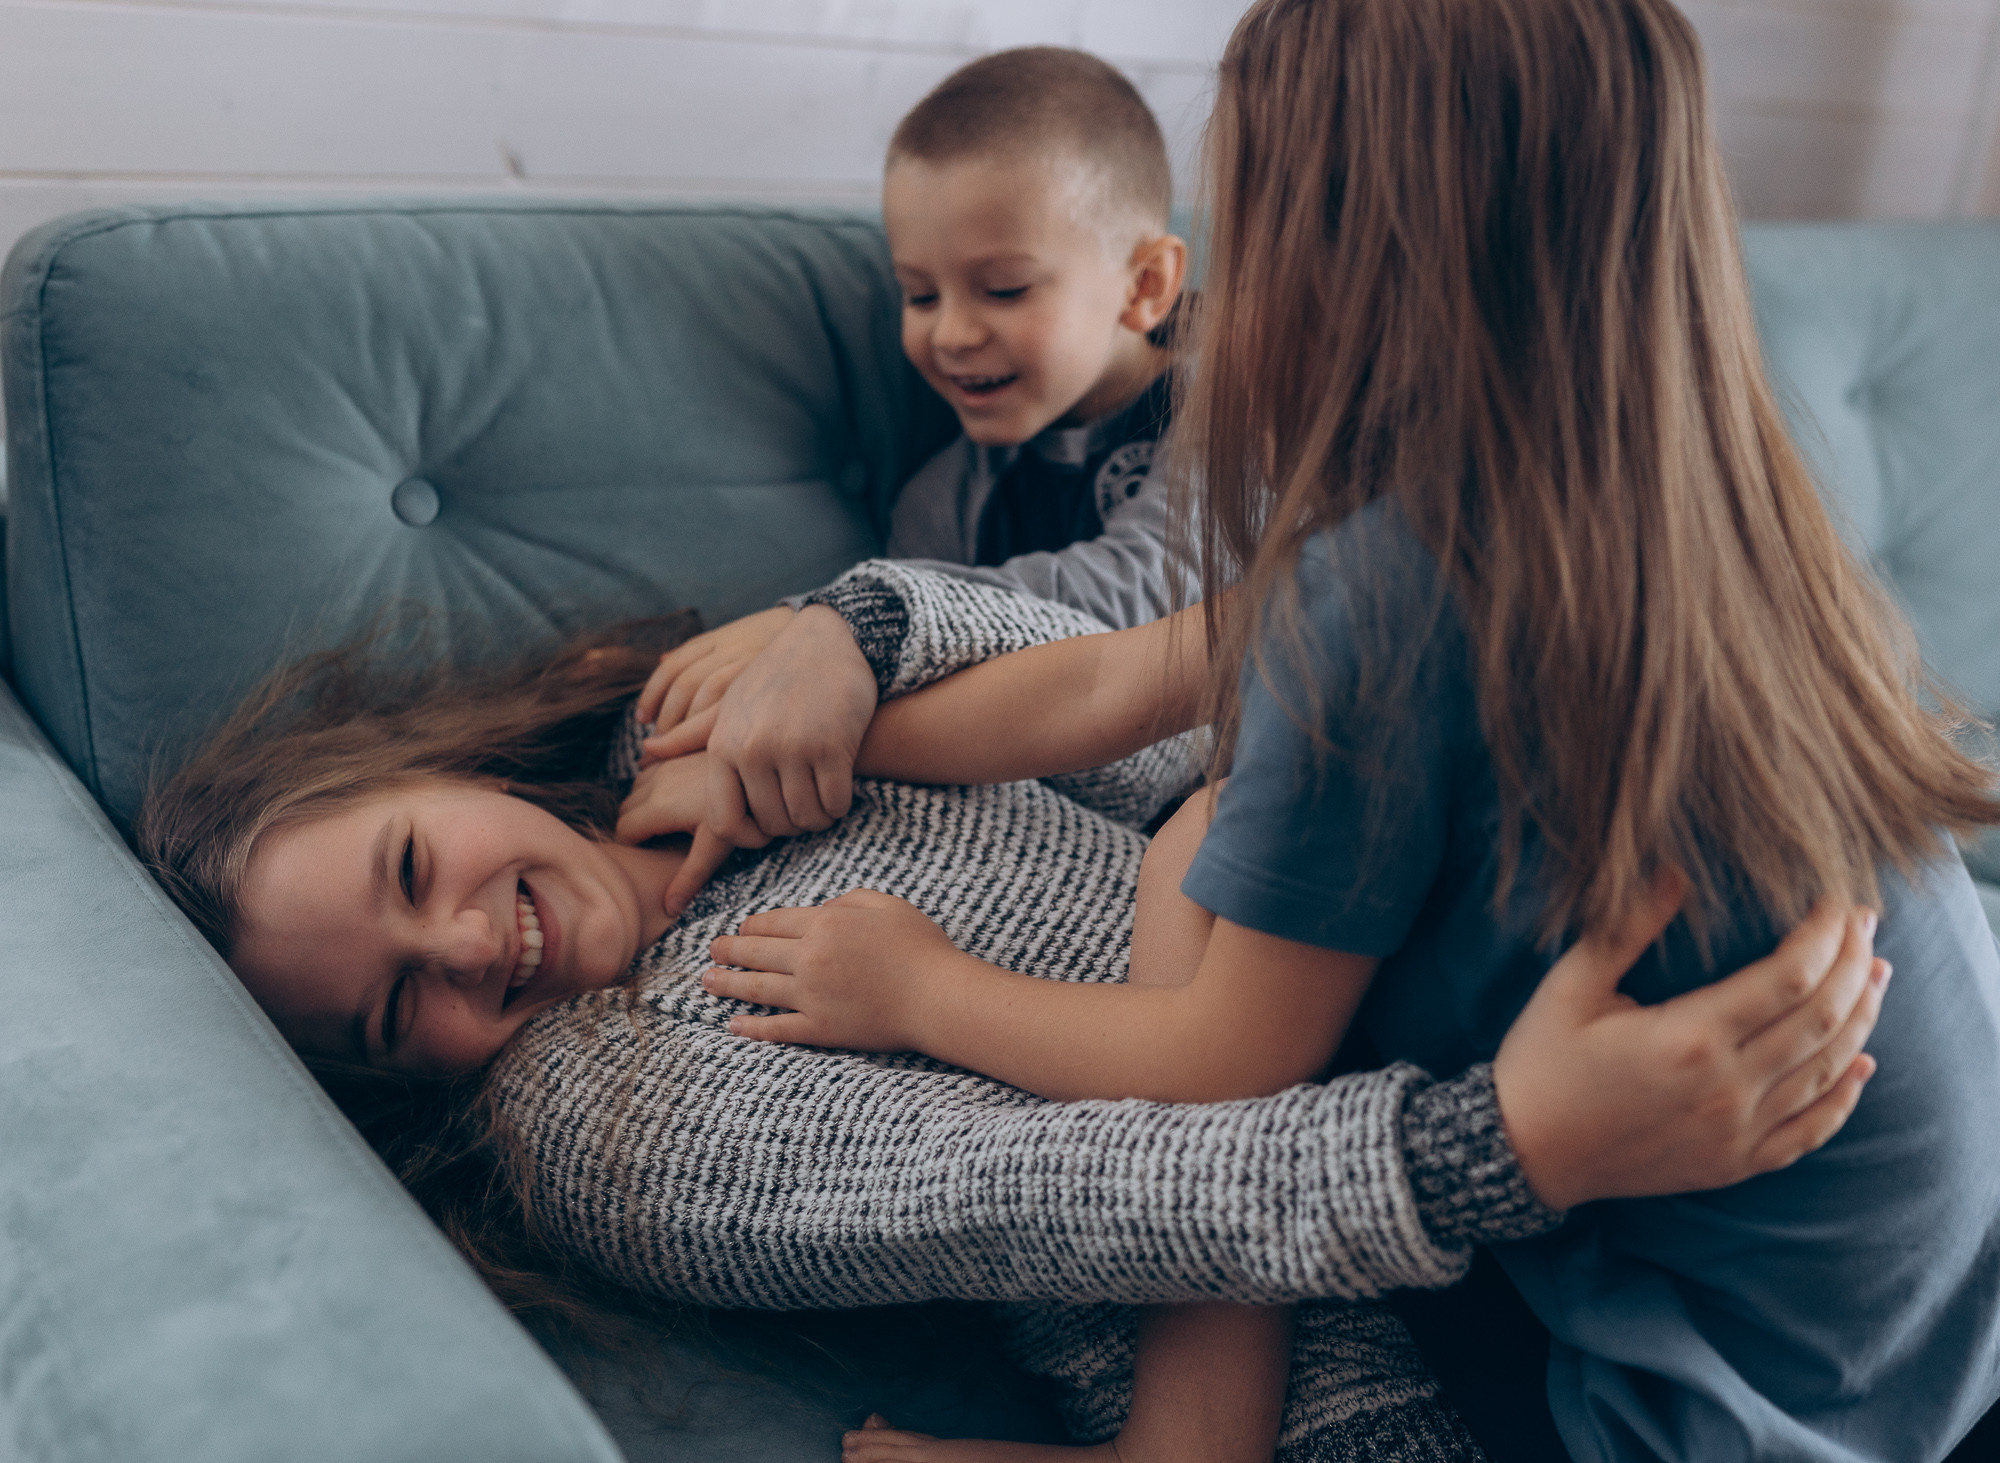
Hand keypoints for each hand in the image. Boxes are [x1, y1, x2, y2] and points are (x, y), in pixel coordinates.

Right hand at [613, 753, 734, 917]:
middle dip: (634, 828)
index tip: (647, 858)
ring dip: (641, 803)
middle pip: (626, 809)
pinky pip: (650, 765)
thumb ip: (690, 876)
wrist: (760, 761)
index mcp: (658, 807)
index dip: (632, 848)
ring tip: (665, 823)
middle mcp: (655, 781)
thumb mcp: (717, 845)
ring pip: (636, 786)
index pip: (624, 831)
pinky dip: (651, 781)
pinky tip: (672, 792)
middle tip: (656, 846)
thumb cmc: (743, 808)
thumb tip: (669, 909)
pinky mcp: (678, 749)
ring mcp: (667, 761)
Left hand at [647, 603, 878, 844]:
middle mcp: (753, 749)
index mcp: (723, 745)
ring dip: (817, 818)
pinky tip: (839, 793)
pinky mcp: (832, 747)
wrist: (827, 641)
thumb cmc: (776, 678)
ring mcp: (793, 748)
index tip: (764, 834)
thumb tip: (647, 752)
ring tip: (821, 804)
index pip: (725, 822)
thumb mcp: (730, 704)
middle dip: (790, 827)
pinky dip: (839, 805)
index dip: (748, 839)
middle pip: (772, 824)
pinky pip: (835, 802)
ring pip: (805, 818)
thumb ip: (690, 735)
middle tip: (803, 811)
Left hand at [703, 889, 970, 1050]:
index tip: (740, 929)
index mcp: (825, 923)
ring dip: (727, 984)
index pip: (773, 922)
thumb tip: (823, 908)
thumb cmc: (921, 948)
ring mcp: (812, 996)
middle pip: (756, 952)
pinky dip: (752, 1027)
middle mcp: (810, 958)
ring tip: (708, 981)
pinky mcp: (820, 1028)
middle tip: (712, 950)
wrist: (938, 997)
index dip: (751, 926)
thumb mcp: (887, 905)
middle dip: (728, 950)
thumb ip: (850, 899)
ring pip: (757, 988)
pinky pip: (776, 1028)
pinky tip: (734, 1024)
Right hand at [1494, 878, 1885, 1211]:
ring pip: (1826, 1069)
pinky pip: (1811, 1130)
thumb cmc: (1542, 1060)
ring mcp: (1736, 1132)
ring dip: (1861, 1018)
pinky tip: (1860, 1063)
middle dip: (1852, 963)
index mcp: (1688, 1037)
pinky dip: (1844, 1095)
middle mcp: (1725, 1088)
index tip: (1837, 900)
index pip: (1789, 975)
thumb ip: (1630, 927)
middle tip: (1865, 924)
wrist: (1522, 1152)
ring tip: (1875, 975)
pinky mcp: (1734, 1163)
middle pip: (1821, 1018)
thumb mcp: (1573, 983)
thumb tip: (1678, 870)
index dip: (1825, 933)